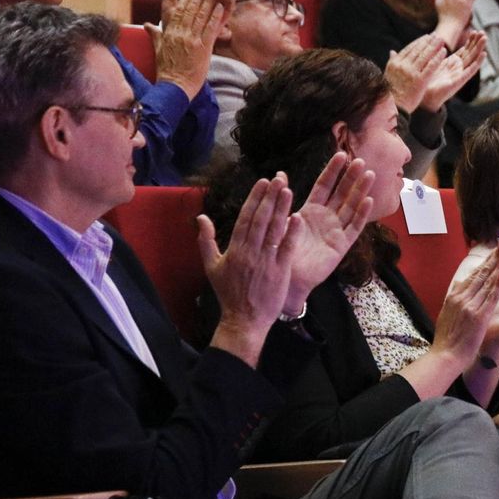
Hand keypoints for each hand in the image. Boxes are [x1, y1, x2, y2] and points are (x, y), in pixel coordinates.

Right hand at [153, 0, 232, 97]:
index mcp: (169, 32)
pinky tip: (221, 6)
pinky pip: (210, 28)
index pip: (178, 8)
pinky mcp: (202, 48)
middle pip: (190, 8)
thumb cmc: (166, 70)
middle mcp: (179, 32)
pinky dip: (215, 16)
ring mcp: (191, 39)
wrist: (173, 87)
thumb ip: (155, 35)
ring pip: (200, 14)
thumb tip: (147, 25)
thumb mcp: (158, 50)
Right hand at [197, 174, 296, 364]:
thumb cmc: (228, 293)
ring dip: (281, 209)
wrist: (243, 320)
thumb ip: (205, 240)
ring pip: (273, 230)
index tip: (262, 182)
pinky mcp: (280, 272)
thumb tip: (201, 217)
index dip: (254, 198)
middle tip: (278, 178)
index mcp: (234, 249)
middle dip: (269, 197)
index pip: (245, 218)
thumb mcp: (211, 266)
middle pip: (260, 220)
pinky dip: (292, 233)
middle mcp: (250, 252)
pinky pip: (287, 249)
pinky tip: (298, 217)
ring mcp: (266, 261)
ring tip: (288, 189)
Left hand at [283, 153, 375, 309]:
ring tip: (369, 174)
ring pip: (351, 206)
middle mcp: (326, 218)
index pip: (324, 186)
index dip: (333, 170)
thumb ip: (283, 197)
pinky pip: (354, 227)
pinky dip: (362, 214)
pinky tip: (368, 200)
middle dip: (351, 177)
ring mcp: (336, 231)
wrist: (285, 277)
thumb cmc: (282, 251)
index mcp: (311, 211)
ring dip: (360, 190)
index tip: (341, 154)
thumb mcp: (280, 219)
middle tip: (361, 160)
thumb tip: (279, 173)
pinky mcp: (341, 245)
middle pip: (342, 193)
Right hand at [384, 33, 446, 112]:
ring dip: (434, 46)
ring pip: (425, 55)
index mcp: (395, 63)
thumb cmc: (392, 92)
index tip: (427, 37)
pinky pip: (431, 66)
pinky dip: (437, 57)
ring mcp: (411, 73)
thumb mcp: (389, 75)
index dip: (419, 41)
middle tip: (437, 35)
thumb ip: (392, 61)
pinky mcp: (420, 80)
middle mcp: (403, 66)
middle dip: (428, 41)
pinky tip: (444, 52)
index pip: (409, 48)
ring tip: (441, 40)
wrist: (396, 107)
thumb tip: (392, 51)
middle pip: (418, 50)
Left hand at [422, 30, 486, 109]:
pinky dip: (478, 62)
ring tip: (485, 38)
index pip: (464, 50)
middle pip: (470, 53)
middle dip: (476, 42)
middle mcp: (458, 68)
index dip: (469, 41)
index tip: (473, 30)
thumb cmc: (427, 82)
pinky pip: (471, 70)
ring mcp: (460, 74)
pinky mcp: (460, 81)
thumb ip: (435, 53)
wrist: (425, 98)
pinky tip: (484, 54)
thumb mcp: (432, 63)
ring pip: (472, 59)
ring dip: (479, 48)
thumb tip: (432, 40)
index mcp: (452, 64)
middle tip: (482, 31)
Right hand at [432, 242, 498, 362]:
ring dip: (497, 266)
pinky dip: (497, 284)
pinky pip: (490, 297)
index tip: (493, 252)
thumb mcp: (445, 313)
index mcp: (454, 296)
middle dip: (492, 258)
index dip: (484, 262)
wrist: (445, 356)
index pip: (472, 275)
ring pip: (486, 282)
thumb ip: (453, 298)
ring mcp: (470, 306)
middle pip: (480, 274)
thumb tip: (457, 284)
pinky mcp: (479, 316)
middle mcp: (461, 298)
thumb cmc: (446, 339)